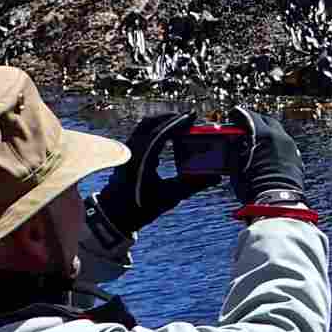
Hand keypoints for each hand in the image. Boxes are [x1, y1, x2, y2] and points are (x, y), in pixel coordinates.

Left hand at [92, 113, 220, 235]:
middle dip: (171, 118)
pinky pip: (140, 134)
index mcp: (143, 158)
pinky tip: (165, 137)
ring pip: (144, 127)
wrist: (115, 216)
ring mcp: (126, 151)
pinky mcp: (125, 155)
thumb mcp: (171, 196)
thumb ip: (194, 184)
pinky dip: (154, 130)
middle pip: (151, 123)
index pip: (162, 131)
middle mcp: (132, 150)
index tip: (193, 115)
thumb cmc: (140, 208)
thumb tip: (215, 177)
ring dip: (161, 122)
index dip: (179, 122)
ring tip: (179, 124)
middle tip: (189, 118)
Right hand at [228, 107, 306, 203]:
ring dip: (266, 133)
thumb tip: (236, 142)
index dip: (239, 114)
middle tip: (244, 126)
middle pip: (266, 121)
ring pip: (277, 132)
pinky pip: (284, 144)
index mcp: (264, 135)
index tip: (233, 115)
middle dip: (255, 121)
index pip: (249, 116)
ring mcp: (290, 147)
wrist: (277, 202)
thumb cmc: (254, 186)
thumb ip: (237, 149)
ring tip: (255, 141)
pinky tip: (267, 152)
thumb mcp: (236, 166)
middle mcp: (280, 137)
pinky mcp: (296, 157)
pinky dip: (274, 145)